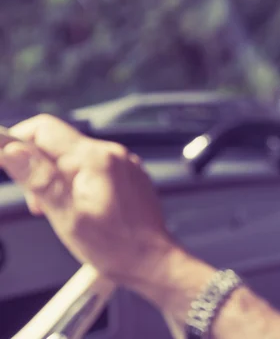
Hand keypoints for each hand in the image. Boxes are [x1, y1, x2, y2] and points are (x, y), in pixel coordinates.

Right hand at [0, 114, 174, 281]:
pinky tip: (81, 208)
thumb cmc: (116, 246)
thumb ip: (40, 181)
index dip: (17, 142)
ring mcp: (123, 163)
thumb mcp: (68, 218)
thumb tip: (11, 150)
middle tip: (41, 204)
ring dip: (57, 180)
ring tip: (62, 211)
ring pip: (73, 158)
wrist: (153, 261)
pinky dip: (77, 184)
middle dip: (38, 169)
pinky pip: (93, 169)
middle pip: (58, 144)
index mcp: (96, 158)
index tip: (5, 163)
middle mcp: (112, 153)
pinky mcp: (128, 175)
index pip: (44, 129)